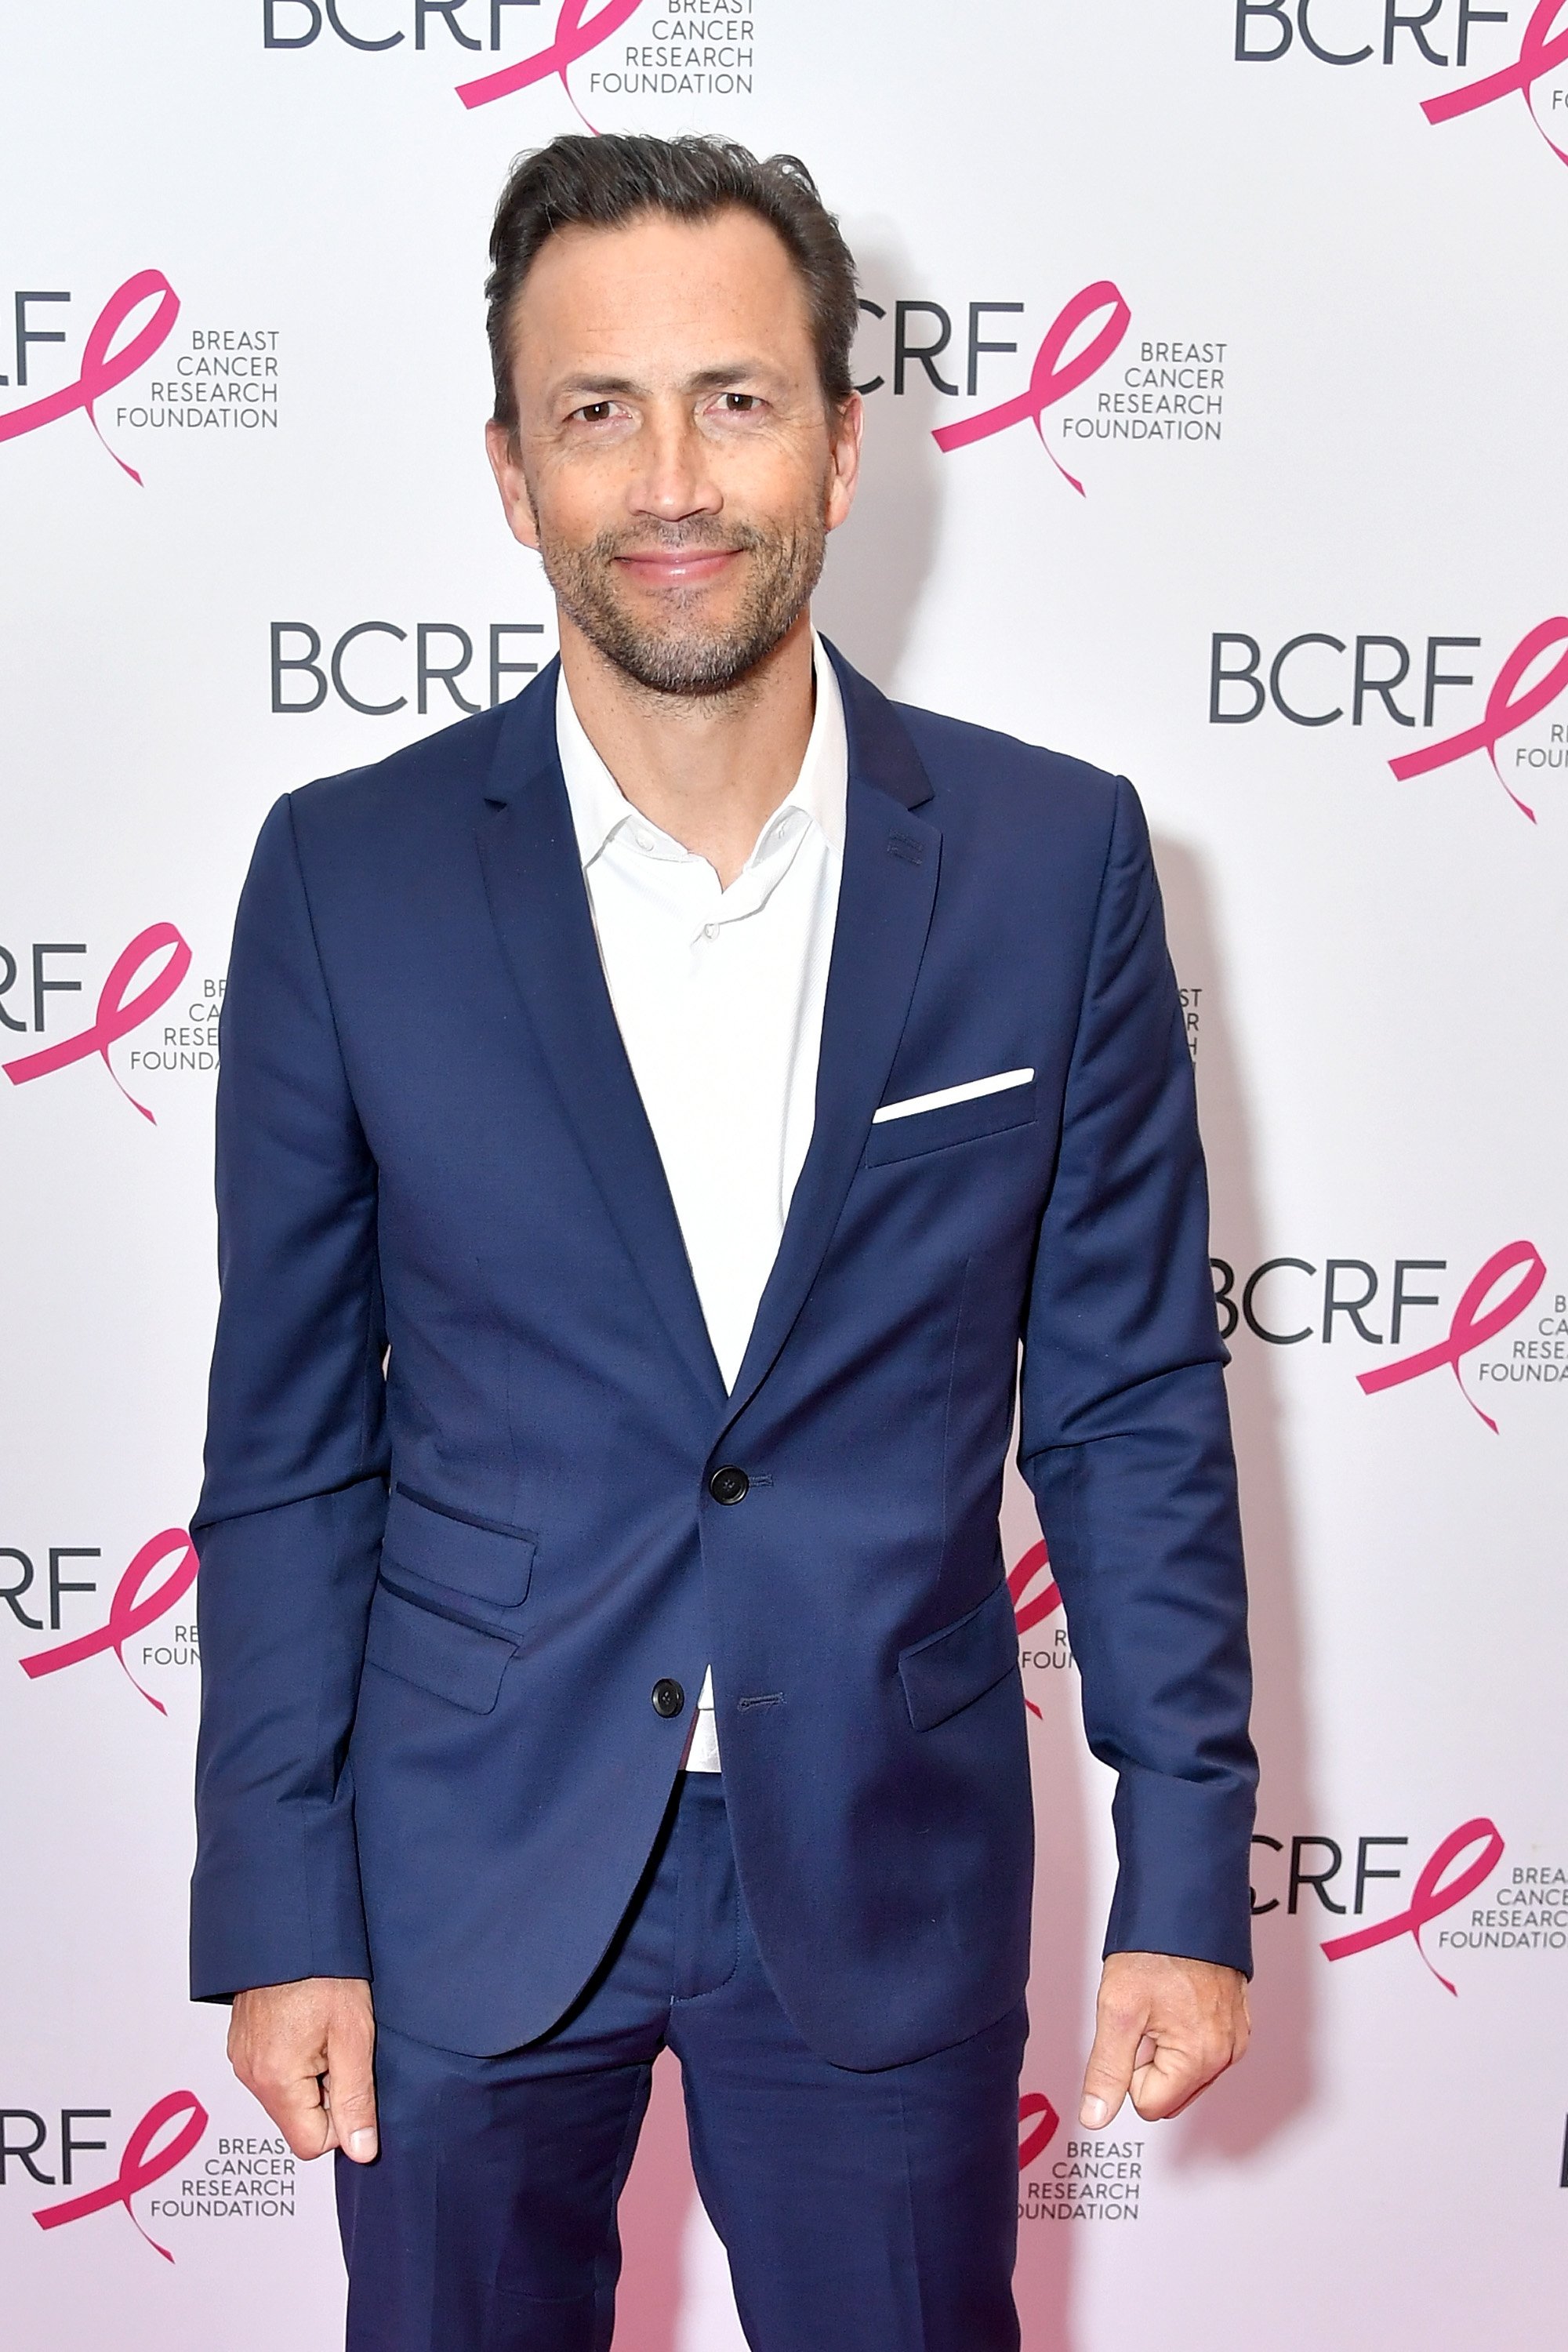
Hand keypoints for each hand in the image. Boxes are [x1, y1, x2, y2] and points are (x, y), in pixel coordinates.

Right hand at [227, 1976, 377, 2162]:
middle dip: (326, 2095)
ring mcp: (242, 2058)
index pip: (311, 2145)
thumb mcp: (354, 2035)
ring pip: (286, 2097)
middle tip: (340, 2048)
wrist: (292, 1927)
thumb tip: (361, 2151)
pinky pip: (272, 2074)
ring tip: (324, 2032)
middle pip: (297, 2121)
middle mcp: (251, 2075)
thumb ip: (356, 2099)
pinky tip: (307, 2025)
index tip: (352, 2081)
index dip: (341, 2121)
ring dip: (311, 2077)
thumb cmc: (324, 1972)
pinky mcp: (242, 2044)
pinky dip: (294, 2060)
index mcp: (276, 2080)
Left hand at [1078, 1951, 1248, 2127]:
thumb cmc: (1156, 1949)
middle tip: (1146, 2016)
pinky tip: (1177, 2002)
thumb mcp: (1118, 2008)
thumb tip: (1094, 2116)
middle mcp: (1225, 2056)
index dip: (1129, 2070)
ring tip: (1162, 2005)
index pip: (1149, 2105)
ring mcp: (1234, 2040)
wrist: (1186, 1907)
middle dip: (1150, 2062)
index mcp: (1199, 2058)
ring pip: (1184, 2074)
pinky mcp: (1236, 2025)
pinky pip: (1202, 2052)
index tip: (1133, 2032)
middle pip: (1170, 2093)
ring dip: (1166, 2048)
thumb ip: (1107, 2070)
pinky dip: (1184, 2034)